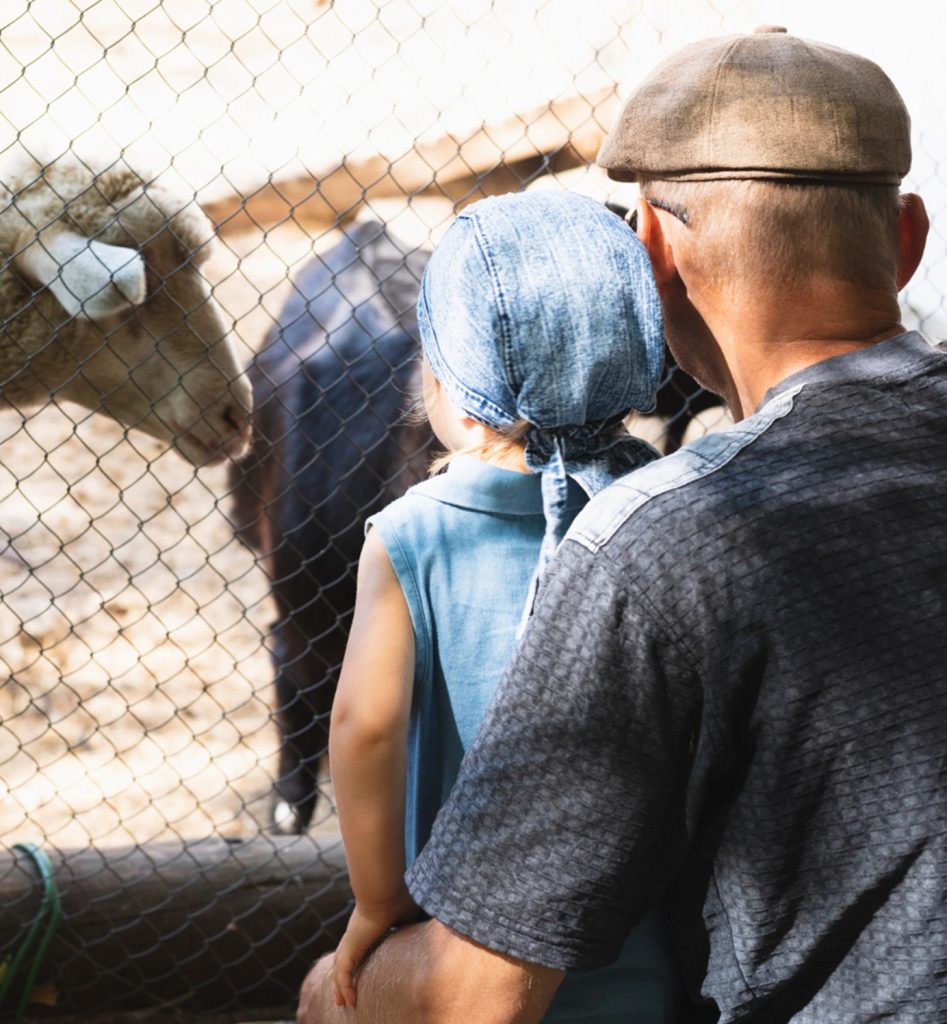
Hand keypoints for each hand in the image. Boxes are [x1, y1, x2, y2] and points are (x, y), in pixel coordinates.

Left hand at [333, 892, 419, 1006]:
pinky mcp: (349, 947)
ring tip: (342, 1003)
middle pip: (346, 959)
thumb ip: (414, 924)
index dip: (361, 960)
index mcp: (370, 926)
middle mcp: (357, 934)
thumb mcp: (410, 915)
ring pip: (341, 968)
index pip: (362, 947)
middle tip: (344, 994)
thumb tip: (430, 929)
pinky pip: (343, 972)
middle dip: (344, 976)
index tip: (364, 971)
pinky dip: (344, 986)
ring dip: (340, 986)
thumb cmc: (400, 897)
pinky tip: (346, 1001)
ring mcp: (351, 941)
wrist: (386, 891)